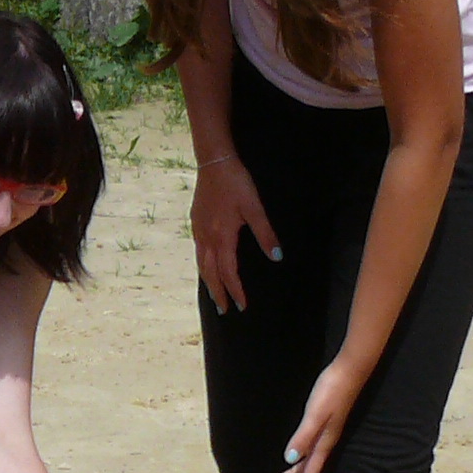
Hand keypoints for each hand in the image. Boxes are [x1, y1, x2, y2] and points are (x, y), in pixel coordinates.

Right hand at [191, 157, 278, 311]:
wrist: (214, 162)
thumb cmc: (236, 183)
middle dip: (218, 293)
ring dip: (208, 281)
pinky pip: (197, 251)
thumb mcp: (254, 207)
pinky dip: (202, 265)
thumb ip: (265, 233)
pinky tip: (206, 266)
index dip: (236, 290)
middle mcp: (207, 238)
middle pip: (210, 273)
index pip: (228, 272)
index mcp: (222, 237)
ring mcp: (198, 230)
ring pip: (201, 264)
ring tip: (214, 294)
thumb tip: (277, 257)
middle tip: (224, 310)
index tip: (242, 306)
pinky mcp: (195, 222)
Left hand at [269, 367, 364, 472]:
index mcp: (323, 444)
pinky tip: (295, 458)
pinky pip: (310, 451)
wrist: (349, 371)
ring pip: (308, 462)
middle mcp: (324, 444)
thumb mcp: (315, 414)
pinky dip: (299, 460)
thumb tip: (290, 460)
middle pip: (306, 472)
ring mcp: (325, 435)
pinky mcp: (324, 425)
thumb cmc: (332, 391)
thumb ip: (304, 437)